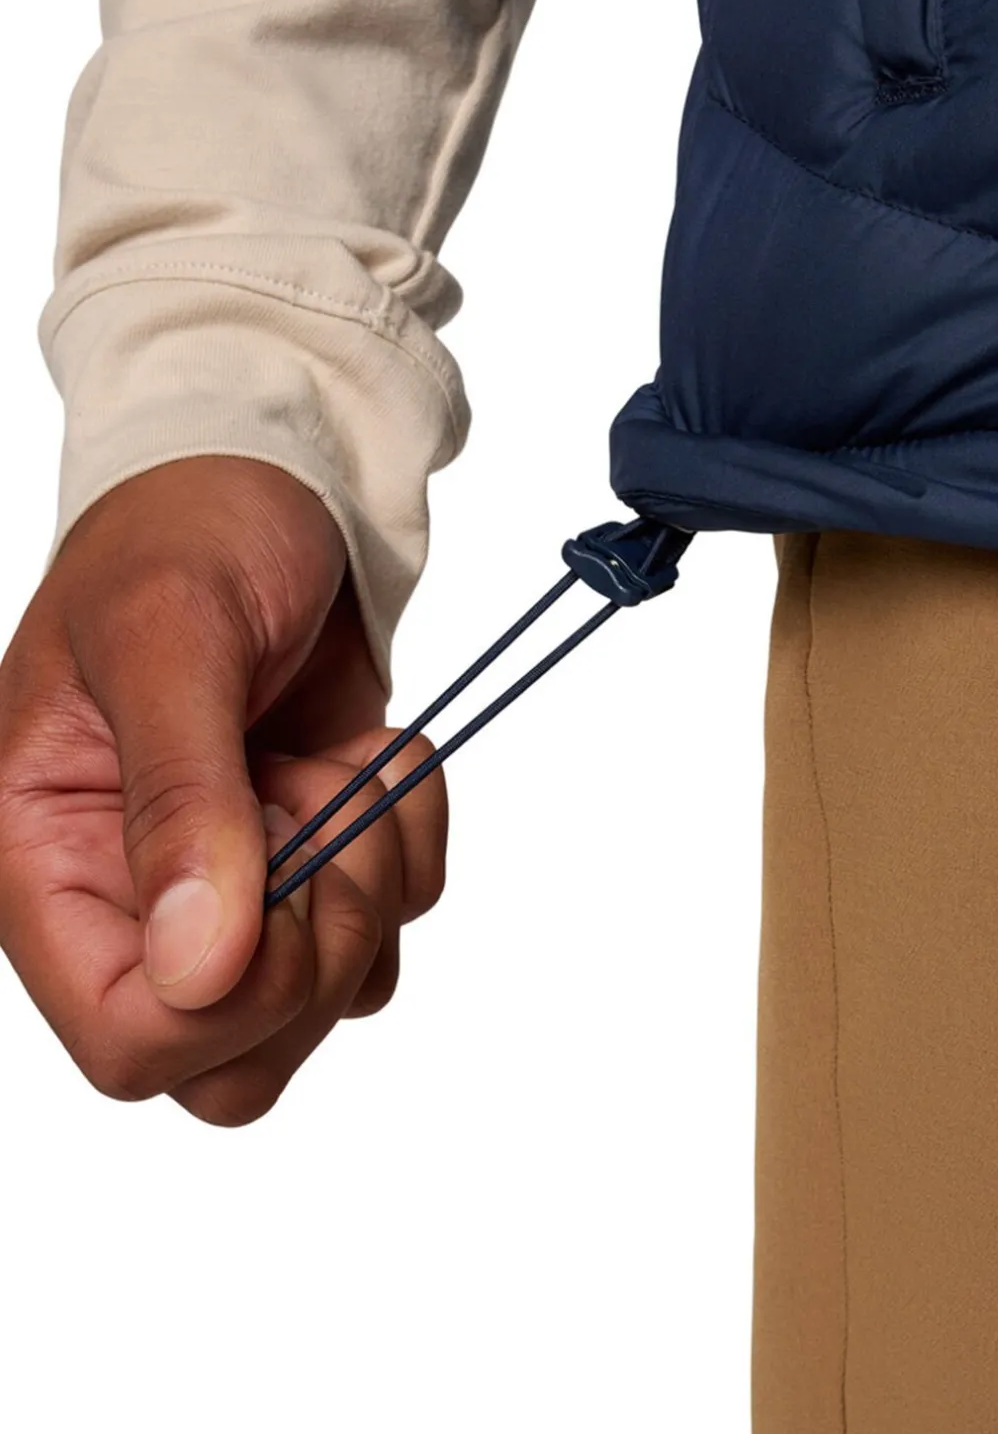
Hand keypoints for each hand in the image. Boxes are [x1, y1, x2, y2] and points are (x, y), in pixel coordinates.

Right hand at [0, 458, 446, 1124]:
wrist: (266, 479)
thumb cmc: (185, 529)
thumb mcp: (168, 640)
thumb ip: (181, 801)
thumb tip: (201, 970)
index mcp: (44, 861)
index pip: (129, 1040)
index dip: (234, 998)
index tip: (286, 873)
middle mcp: (126, 899)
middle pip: (235, 1064)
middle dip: (319, 949)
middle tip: (320, 811)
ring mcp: (227, 890)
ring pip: (326, 1004)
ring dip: (370, 879)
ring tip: (333, 760)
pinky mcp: (306, 862)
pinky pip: (391, 925)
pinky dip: (408, 843)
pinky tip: (363, 753)